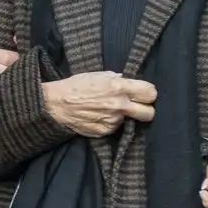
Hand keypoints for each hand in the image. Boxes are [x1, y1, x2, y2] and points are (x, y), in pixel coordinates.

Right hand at [41, 72, 156, 136]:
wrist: (56, 103)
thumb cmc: (76, 85)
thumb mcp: (99, 75)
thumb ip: (118, 79)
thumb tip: (129, 83)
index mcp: (120, 87)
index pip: (151, 93)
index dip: (149, 94)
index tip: (144, 94)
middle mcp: (120, 106)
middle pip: (149, 114)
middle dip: (146, 110)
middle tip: (138, 106)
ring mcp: (113, 121)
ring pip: (130, 121)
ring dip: (123, 116)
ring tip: (107, 108)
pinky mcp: (105, 132)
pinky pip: (115, 128)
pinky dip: (111, 123)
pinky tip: (99, 115)